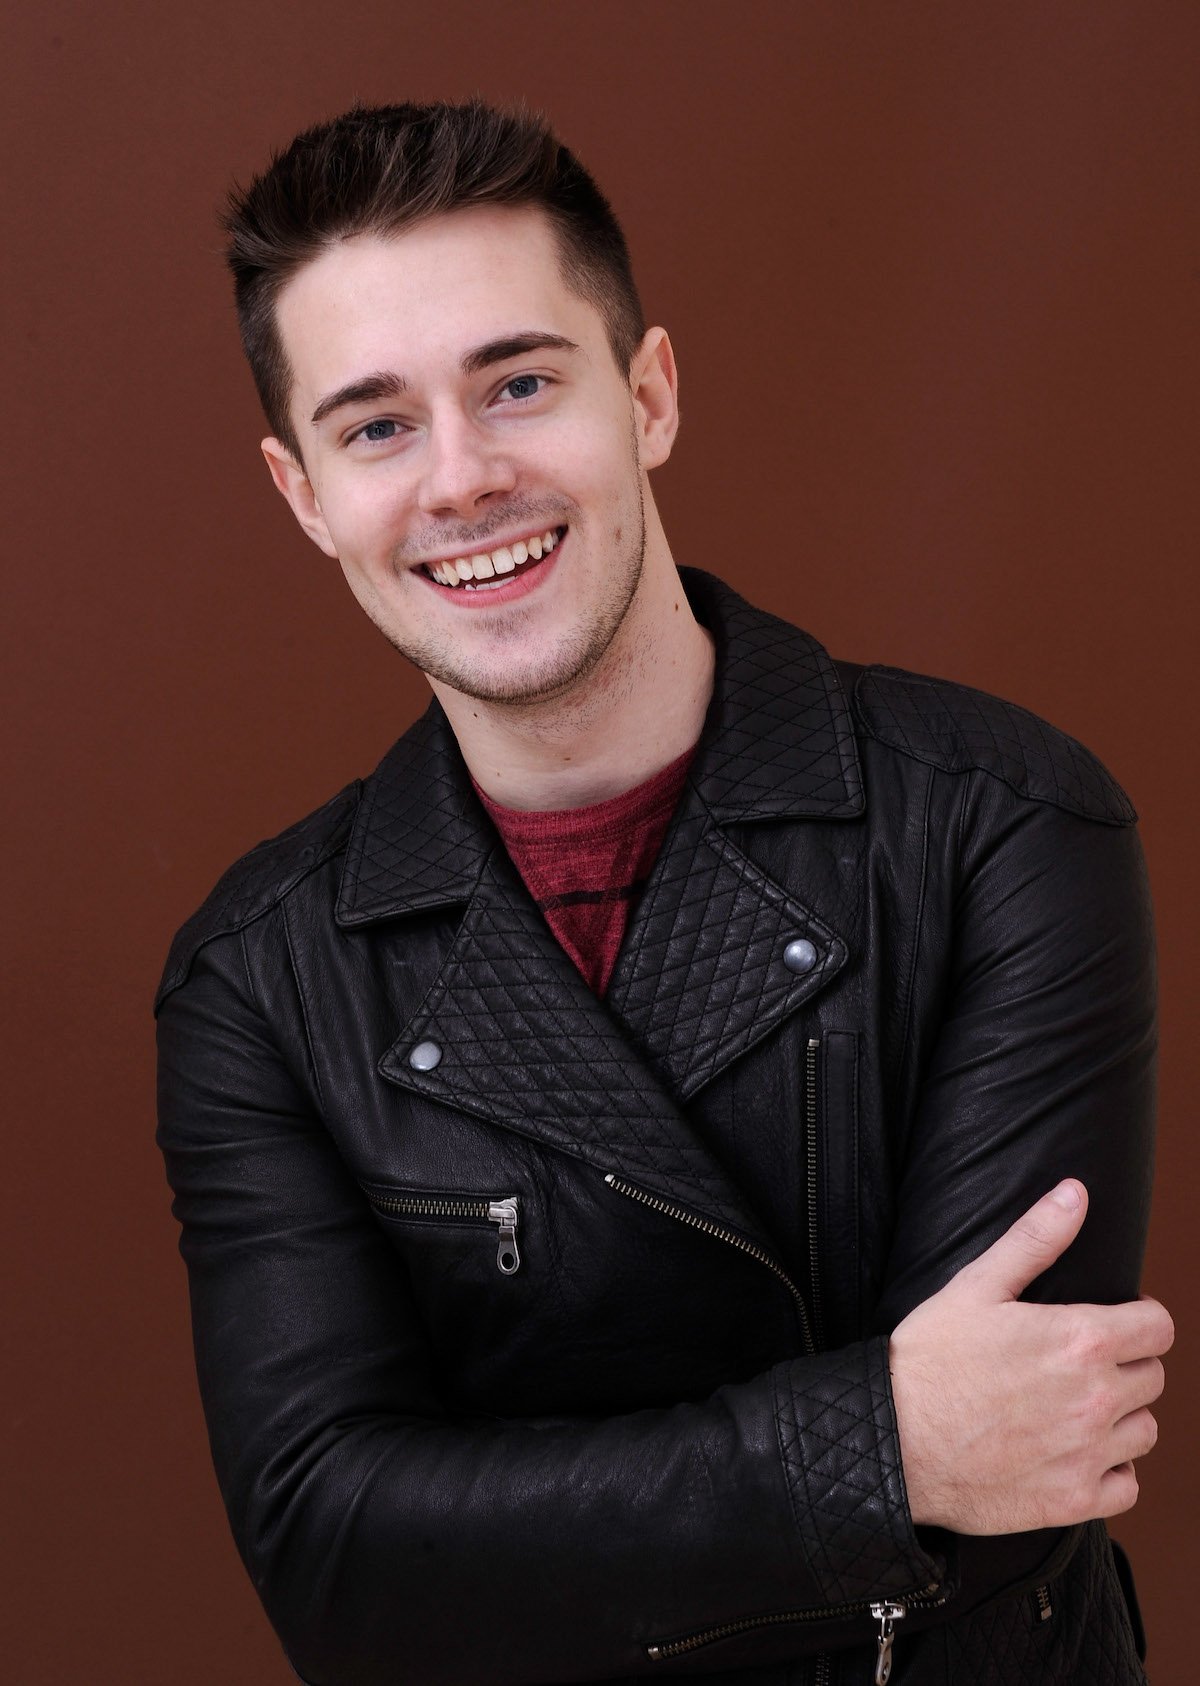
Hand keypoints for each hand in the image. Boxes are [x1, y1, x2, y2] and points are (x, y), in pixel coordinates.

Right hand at [888, 1180, 1172, 1534]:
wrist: (891, 1439)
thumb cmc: (929, 1359)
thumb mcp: (977, 1285)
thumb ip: (1035, 1238)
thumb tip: (1075, 1193)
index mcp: (1080, 1341)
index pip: (1158, 1328)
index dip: (1139, 1320)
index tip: (1116, 1324)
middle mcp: (1096, 1399)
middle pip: (1153, 1378)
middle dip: (1125, 1365)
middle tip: (1079, 1365)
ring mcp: (1088, 1454)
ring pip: (1145, 1431)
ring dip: (1121, 1418)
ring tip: (1076, 1408)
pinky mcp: (1073, 1499)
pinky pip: (1128, 1486)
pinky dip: (1110, 1472)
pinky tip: (1074, 1453)